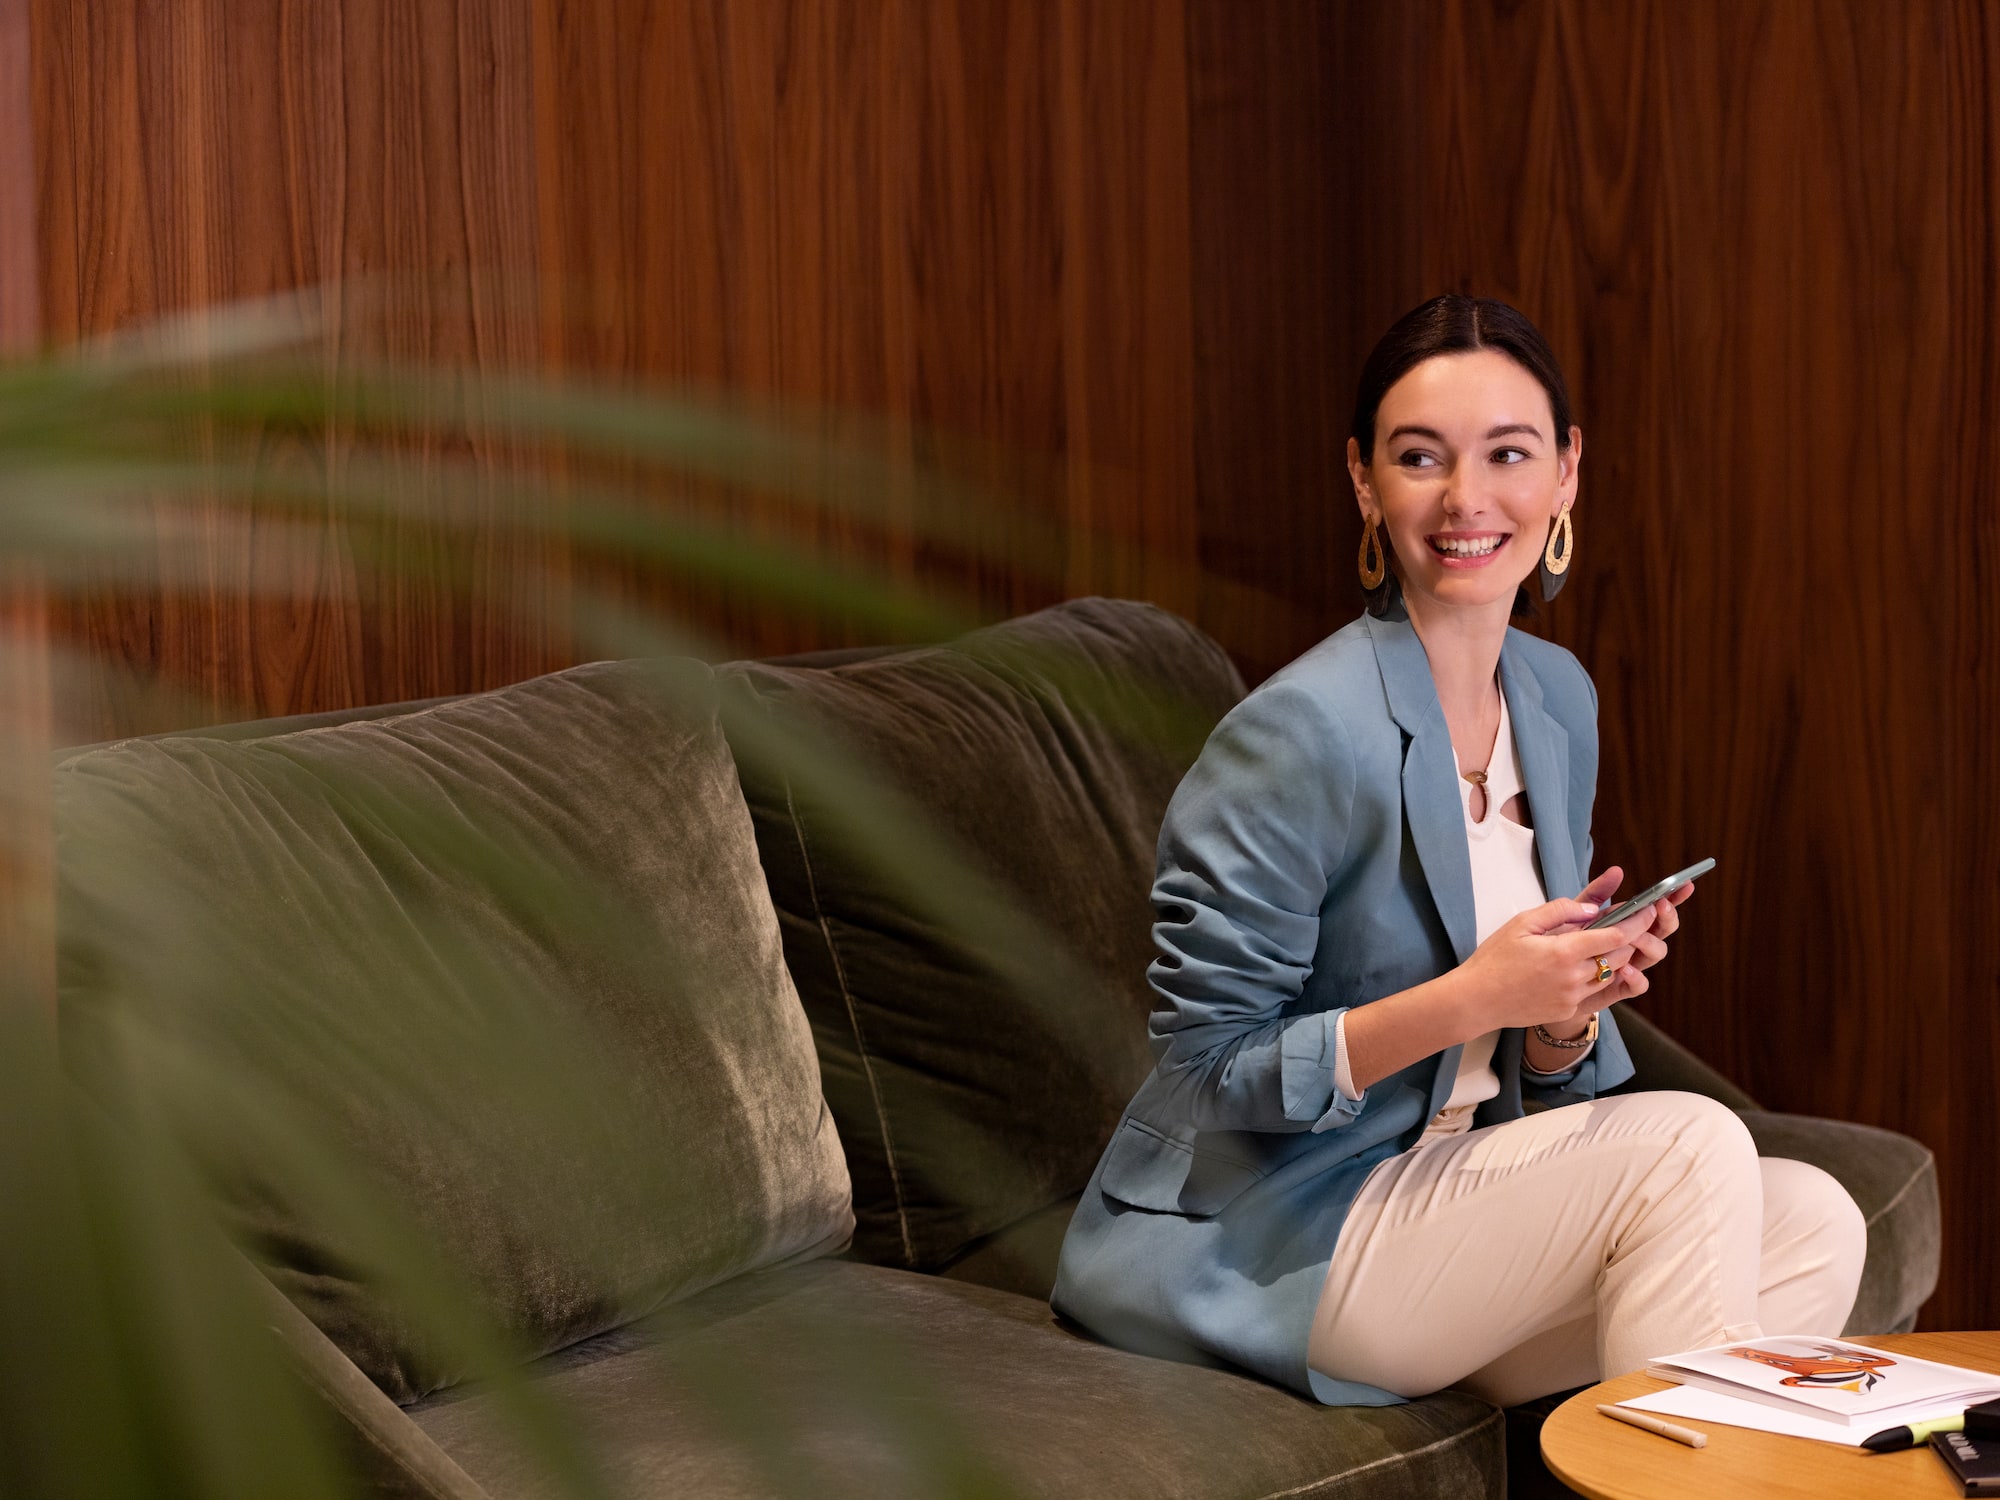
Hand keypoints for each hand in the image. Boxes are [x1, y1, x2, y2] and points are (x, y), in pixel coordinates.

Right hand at [1453, 865, 1659, 1032]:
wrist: (1476, 1000)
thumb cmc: (1494, 958)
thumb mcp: (1522, 923)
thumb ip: (1560, 910)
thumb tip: (1593, 908)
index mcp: (1564, 952)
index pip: (1616, 935)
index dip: (1637, 921)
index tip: (1648, 910)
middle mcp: (1574, 977)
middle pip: (1621, 956)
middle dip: (1630, 939)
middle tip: (1631, 923)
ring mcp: (1573, 998)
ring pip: (1610, 975)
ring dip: (1614, 958)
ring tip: (1606, 942)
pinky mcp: (1567, 1011)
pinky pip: (1592, 991)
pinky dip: (1593, 975)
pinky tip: (1579, 966)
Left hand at [1541, 866, 1697, 1018]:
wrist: (1542, 978)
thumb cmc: (1561, 943)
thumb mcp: (1575, 914)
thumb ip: (1596, 894)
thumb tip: (1617, 871)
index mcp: (1626, 924)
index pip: (1656, 909)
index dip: (1673, 897)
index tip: (1684, 884)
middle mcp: (1632, 945)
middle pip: (1662, 931)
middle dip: (1666, 918)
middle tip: (1659, 907)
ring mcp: (1628, 966)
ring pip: (1655, 953)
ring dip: (1648, 942)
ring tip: (1633, 936)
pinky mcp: (1617, 988)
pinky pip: (1638, 985)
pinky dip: (1636, 976)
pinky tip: (1624, 967)